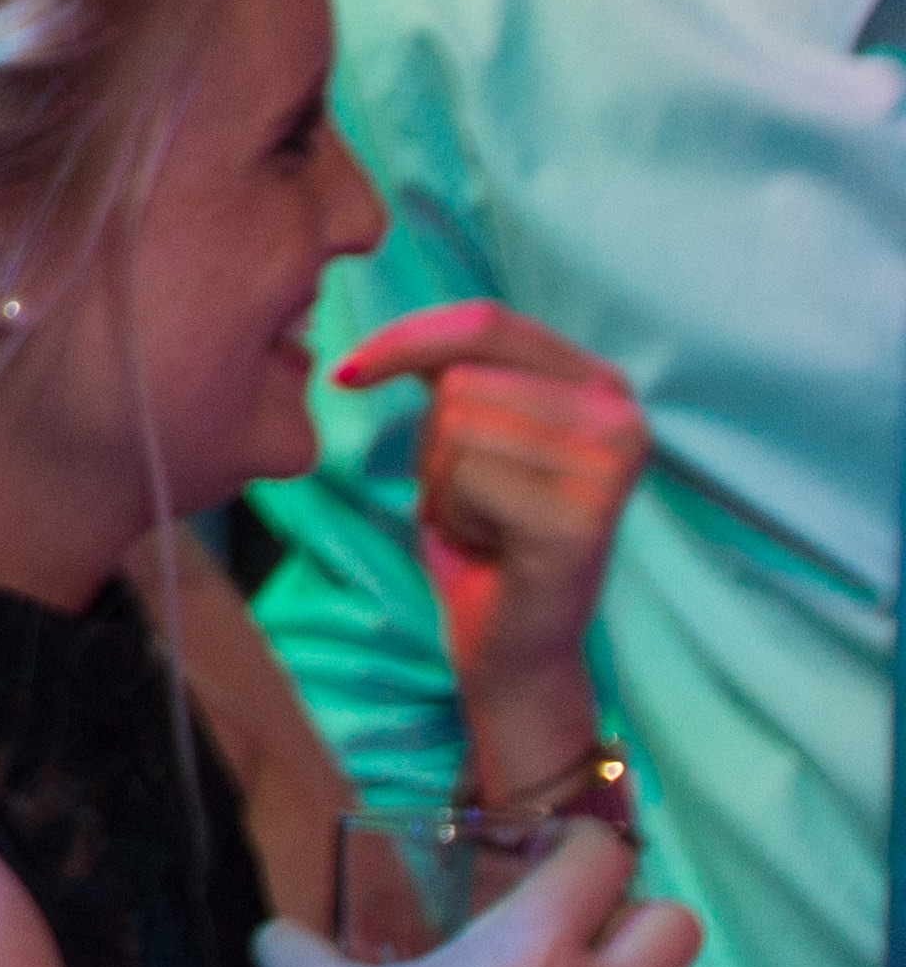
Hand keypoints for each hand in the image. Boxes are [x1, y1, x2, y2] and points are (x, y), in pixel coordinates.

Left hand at [334, 306, 645, 700]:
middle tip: (470, 499)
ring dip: (442, 483)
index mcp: (599, 384)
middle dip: (432, 443)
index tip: (346, 372)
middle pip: (461, 379)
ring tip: (483, 522)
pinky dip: (453, 516)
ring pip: (457, 426)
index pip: (487, 322)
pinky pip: (465, 478)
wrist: (515, 644)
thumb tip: (374, 340)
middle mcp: (621, 415)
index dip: (407, 338)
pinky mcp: (582, 516)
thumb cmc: (485, 533)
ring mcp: (610, 464)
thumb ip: (453, 372)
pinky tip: (492, 546)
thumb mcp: (467, 433)